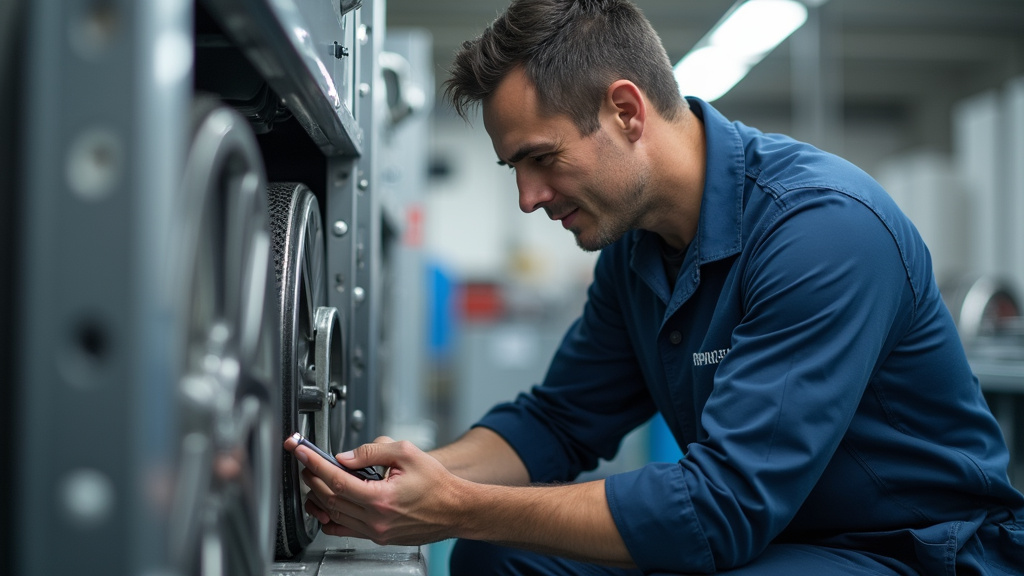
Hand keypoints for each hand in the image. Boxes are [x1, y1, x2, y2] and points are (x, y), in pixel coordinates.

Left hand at [282, 435, 463, 545]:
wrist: (456, 509)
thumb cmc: (437, 484)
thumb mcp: (407, 454)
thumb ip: (373, 452)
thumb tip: (345, 456)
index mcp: (380, 498)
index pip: (336, 479)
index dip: (314, 463)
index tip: (301, 451)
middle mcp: (375, 519)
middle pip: (330, 498)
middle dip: (312, 476)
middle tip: (305, 461)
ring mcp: (376, 531)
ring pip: (334, 515)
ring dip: (318, 496)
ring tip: (313, 479)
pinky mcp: (379, 537)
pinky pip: (345, 529)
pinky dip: (331, 517)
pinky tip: (327, 505)